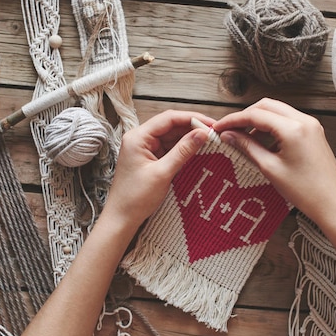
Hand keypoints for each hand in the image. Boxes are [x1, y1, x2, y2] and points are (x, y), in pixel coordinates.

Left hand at [103, 110, 215, 226]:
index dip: (191, 118)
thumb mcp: (163, 173)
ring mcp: (145, 148)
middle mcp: (140, 138)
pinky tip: (197, 149)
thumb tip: (202, 134)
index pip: (168, 118)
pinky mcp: (150, 158)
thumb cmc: (135, 198)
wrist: (122, 218)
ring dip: (189, 138)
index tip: (210, 123)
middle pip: (170, 125)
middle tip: (213, 132)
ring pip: (172, 136)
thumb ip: (183, 151)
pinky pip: (170, 148)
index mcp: (138, 137)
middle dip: (192, 127)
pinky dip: (183, 148)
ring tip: (209, 140)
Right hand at [212, 98, 335, 228]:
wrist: (332, 204)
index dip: (233, 120)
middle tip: (229, 130)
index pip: (256, 115)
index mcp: (293, 128)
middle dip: (245, 116)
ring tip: (243, 137)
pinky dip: (272, 126)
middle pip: (266, 106)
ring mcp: (311, 125)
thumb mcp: (270, 168)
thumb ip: (247, 147)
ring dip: (258, 120)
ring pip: (277, 111)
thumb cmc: (304, 191)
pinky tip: (261, 141)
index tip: (219, 128)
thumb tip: (229, 135)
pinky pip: (288, 120)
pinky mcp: (314, 132)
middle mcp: (304, 120)